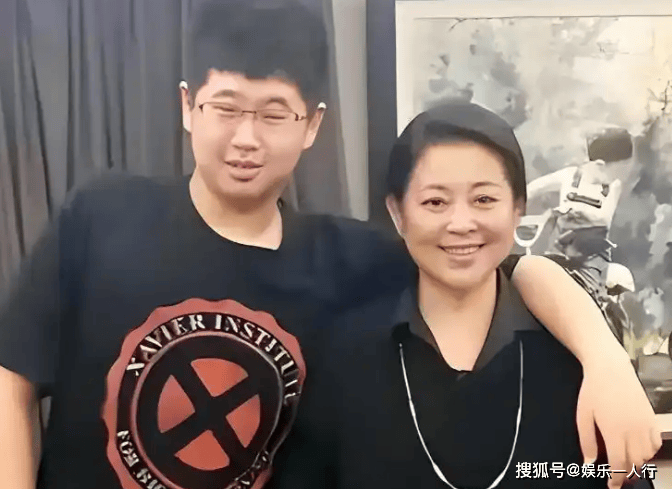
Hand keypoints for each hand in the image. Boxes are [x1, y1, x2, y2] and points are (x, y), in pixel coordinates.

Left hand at [576, 350, 661, 488]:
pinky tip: (639, 451)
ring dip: (638, 464)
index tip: (611, 486)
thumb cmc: (593, 389)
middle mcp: (633, 430)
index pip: (618, 464)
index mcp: (614, 431)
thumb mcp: (583, 416)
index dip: (615, 479)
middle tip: (617, 478)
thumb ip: (587, 442)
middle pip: (634, 463)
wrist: (610, 368)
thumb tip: (589, 463)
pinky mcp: (651, 418)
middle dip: (626, 474)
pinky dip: (649, 452)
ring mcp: (645, 424)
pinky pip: (655, 443)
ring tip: (627, 465)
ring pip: (647, 456)